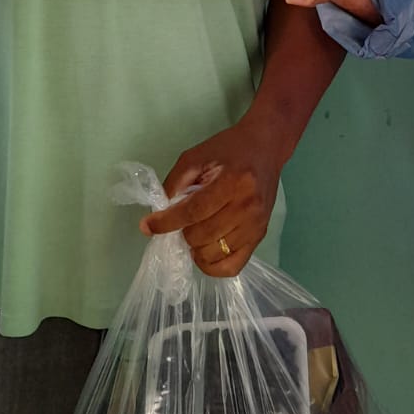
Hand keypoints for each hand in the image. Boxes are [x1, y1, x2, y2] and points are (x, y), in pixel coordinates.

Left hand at [140, 124, 283, 276]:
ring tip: (195, 233)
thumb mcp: (196, 156)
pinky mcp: (260, 236)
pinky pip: (232, 266)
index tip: (147, 226)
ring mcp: (256, 225)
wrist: (266, 147)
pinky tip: (205, 251)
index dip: (166, 222)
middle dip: (182, 232)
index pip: (193, 212)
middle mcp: (247, 207)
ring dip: (196, 248)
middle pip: (201, 236)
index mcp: (232, 182)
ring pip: (213, 254)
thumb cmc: (229, 148)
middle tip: (182, 221)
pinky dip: (212, 266)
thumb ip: (175, 184)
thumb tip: (157, 217)